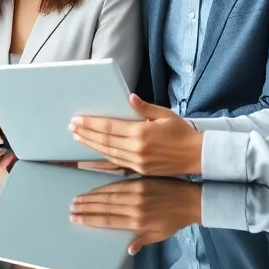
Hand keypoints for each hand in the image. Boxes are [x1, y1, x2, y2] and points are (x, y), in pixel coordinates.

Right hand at [69, 178, 202, 254]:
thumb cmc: (175, 221)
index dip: (90, 220)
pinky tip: (94, 189)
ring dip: (91, 197)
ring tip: (77, 199)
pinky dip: (104, 187)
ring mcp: (137, 193)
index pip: (108, 221)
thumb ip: (142, 241)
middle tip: (71, 207)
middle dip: (86, 207)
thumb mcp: (160, 235)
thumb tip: (128, 251)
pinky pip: (118, 185)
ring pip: (108, 195)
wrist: (191, 201)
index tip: (76, 219)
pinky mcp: (140, 182)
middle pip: (104, 207)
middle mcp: (134, 208)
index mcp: (138, 223)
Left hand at [70, 95, 202, 175]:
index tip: (77, 120)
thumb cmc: (182, 132)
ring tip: (78, 137)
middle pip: (104, 140)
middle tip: (71, 127)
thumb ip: (145, 108)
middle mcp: (137, 148)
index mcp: (141, 132)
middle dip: (86, 133)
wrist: (197, 156)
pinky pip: (116, 163)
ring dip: (91, 145)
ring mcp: (137, 161)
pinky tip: (94, 151)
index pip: (109, 127)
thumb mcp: (165, 115)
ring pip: (107, 153)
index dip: (90, 124)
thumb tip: (129, 97)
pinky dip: (103, 156)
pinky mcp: (140, 170)